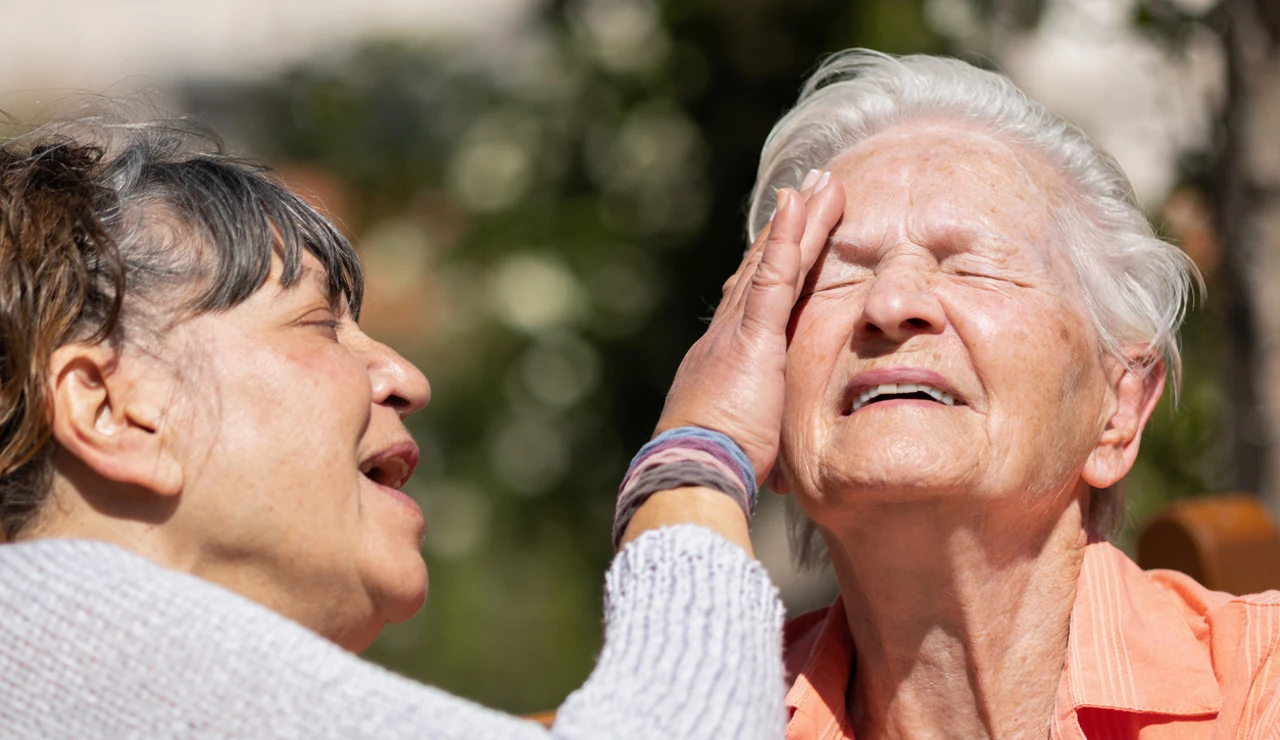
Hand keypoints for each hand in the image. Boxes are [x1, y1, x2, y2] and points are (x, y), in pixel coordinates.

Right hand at [654, 170, 844, 484]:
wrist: (692, 474)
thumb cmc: (716, 474)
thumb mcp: (745, 452)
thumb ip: (760, 442)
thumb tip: (782, 473)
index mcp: (724, 363)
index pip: (754, 305)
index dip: (772, 268)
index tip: (790, 240)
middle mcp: (724, 337)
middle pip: (761, 271)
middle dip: (787, 231)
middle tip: (809, 191)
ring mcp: (737, 332)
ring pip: (772, 264)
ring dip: (797, 220)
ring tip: (820, 183)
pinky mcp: (753, 337)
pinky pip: (774, 277)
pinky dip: (787, 237)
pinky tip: (800, 204)